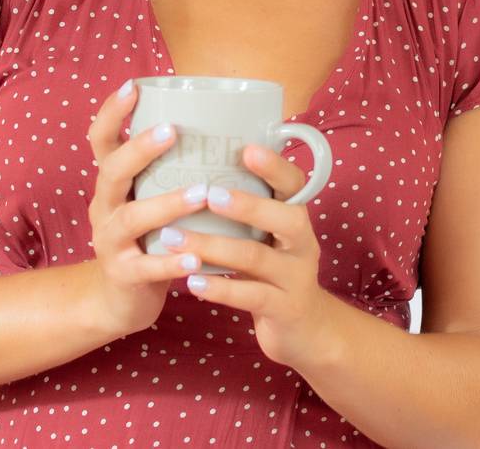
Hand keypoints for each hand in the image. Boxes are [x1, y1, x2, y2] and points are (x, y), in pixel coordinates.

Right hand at [84, 79, 209, 337]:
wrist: (117, 300)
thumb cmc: (146, 238)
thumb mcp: (146, 198)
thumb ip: (167, 170)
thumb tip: (219, 125)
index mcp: (113, 183)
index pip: (101, 140)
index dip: (112, 113)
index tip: (133, 86)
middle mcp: (105, 206)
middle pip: (111, 172)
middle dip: (139, 150)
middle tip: (171, 130)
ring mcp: (110, 242)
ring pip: (132, 218)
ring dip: (166, 204)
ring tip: (200, 194)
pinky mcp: (124, 275)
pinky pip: (147, 267)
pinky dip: (171, 262)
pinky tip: (196, 258)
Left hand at [160, 143, 339, 371]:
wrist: (305, 331)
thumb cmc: (274, 273)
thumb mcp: (269, 239)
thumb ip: (246, 212)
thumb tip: (197, 170)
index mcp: (297, 218)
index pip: (294, 184)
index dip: (274, 166)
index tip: (246, 149)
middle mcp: (303, 244)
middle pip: (284, 218)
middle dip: (245, 204)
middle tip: (206, 194)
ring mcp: (296, 278)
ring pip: (257, 257)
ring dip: (213, 246)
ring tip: (174, 238)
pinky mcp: (285, 309)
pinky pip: (251, 296)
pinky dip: (220, 288)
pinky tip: (192, 282)